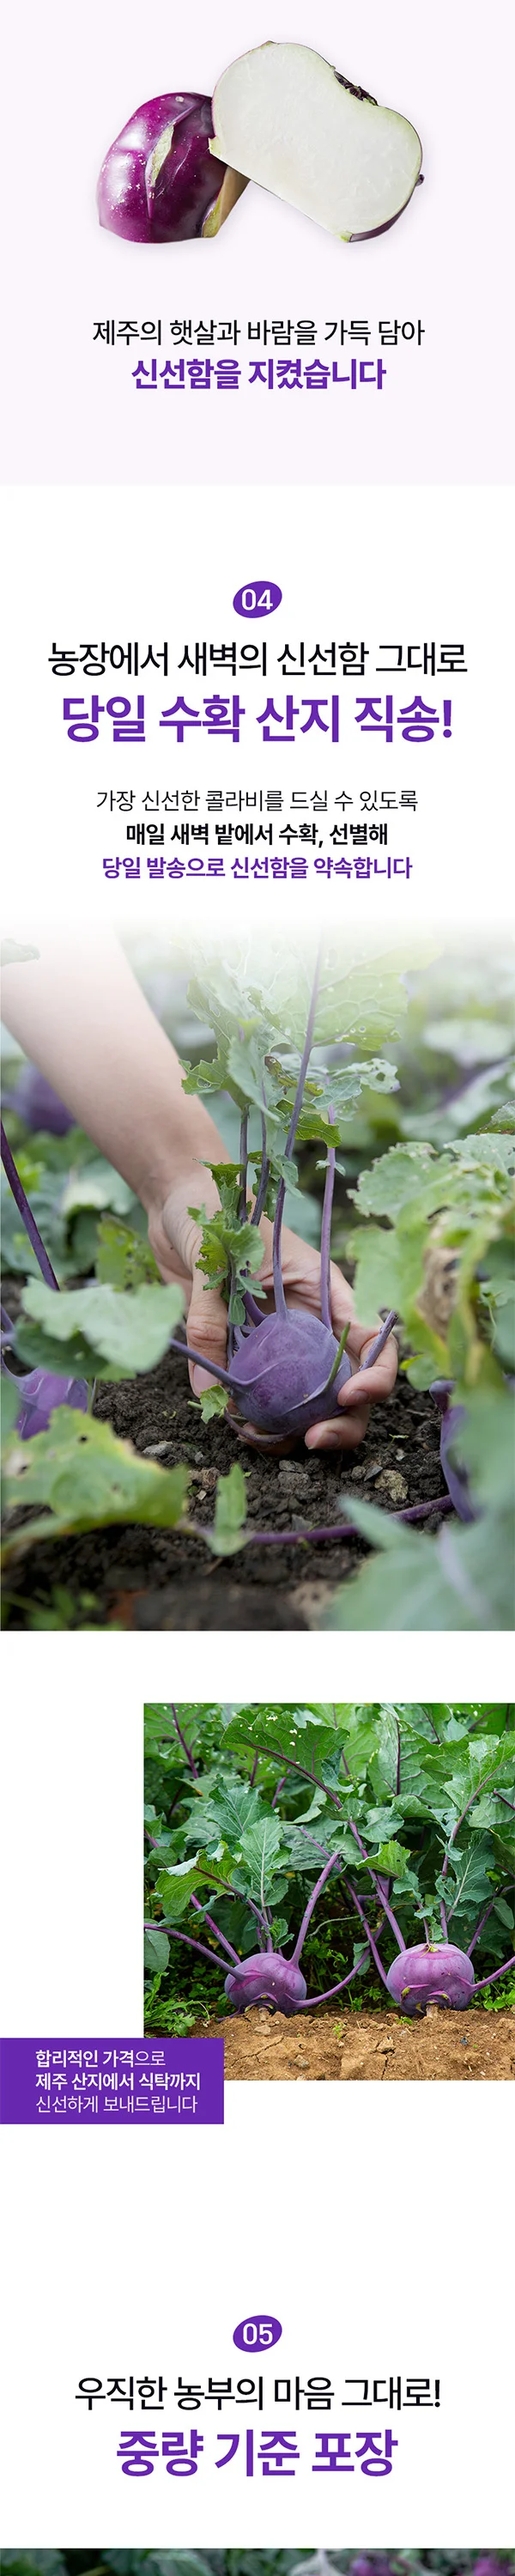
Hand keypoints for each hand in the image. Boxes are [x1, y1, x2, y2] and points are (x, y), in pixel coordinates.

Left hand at [149, 1176, 396, 1452]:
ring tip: (266, 1440)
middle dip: (342, 1422)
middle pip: (348, 1387)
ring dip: (296, 1432)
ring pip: (308, 1404)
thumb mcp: (217, 1258)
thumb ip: (212, 1319)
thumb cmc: (213, 1211)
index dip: (375, 1375)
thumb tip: (211, 1391)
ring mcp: (281, 1347)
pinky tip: (239, 1427)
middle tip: (312, 1440)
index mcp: (325, 1293)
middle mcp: (311, 1326)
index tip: (349, 1397)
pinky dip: (256, 1422)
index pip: (372, 1339)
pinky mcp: (247, 1357)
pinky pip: (261, 1400)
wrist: (176, 1204)